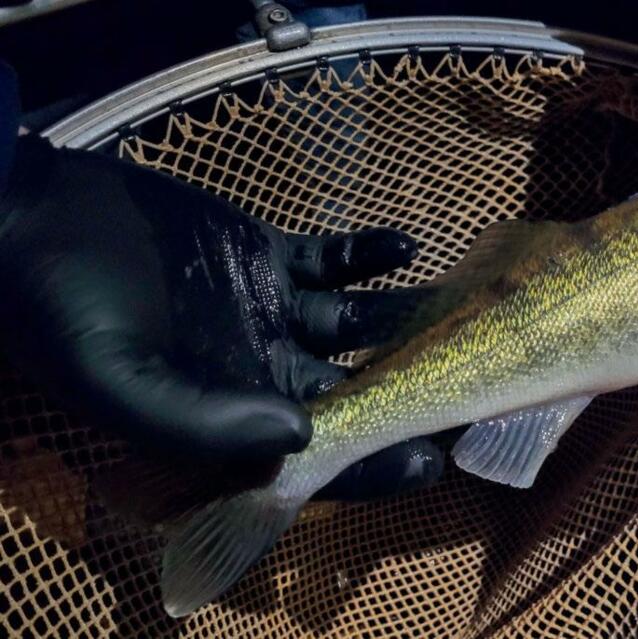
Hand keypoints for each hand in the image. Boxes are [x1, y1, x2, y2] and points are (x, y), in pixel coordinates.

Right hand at [0, 135, 440, 496]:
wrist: (26, 222)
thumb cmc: (60, 314)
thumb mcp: (118, 382)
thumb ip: (205, 420)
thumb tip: (304, 431)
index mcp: (230, 414)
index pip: (320, 454)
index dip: (375, 463)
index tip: (433, 459)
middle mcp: (260, 370)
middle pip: (355, 394)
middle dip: (412, 391)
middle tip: (477, 380)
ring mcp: (269, 311)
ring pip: (356, 328)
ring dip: (406, 320)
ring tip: (462, 310)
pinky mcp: (266, 257)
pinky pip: (331, 262)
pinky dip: (369, 255)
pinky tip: (406, 247)